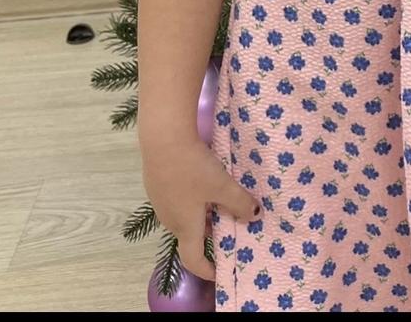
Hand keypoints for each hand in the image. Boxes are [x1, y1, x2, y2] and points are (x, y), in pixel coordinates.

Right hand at [140, 135, 260, 280]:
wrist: (162, 139)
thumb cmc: (193, 167)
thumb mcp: (222, 185)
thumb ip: (240, 203)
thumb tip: (254, 216)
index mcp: (185, 226)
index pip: (193, 259)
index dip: (207, 269)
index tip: (218, 271)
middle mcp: (169, 218)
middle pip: (190, 235)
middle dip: (210, 234)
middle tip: (229, 223)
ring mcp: (160, 200)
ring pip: (183, 215)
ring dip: (201, 213)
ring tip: (219, 197)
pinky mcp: (156, 182)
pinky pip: (176, 199)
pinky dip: (191, 198)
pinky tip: (200, 177)